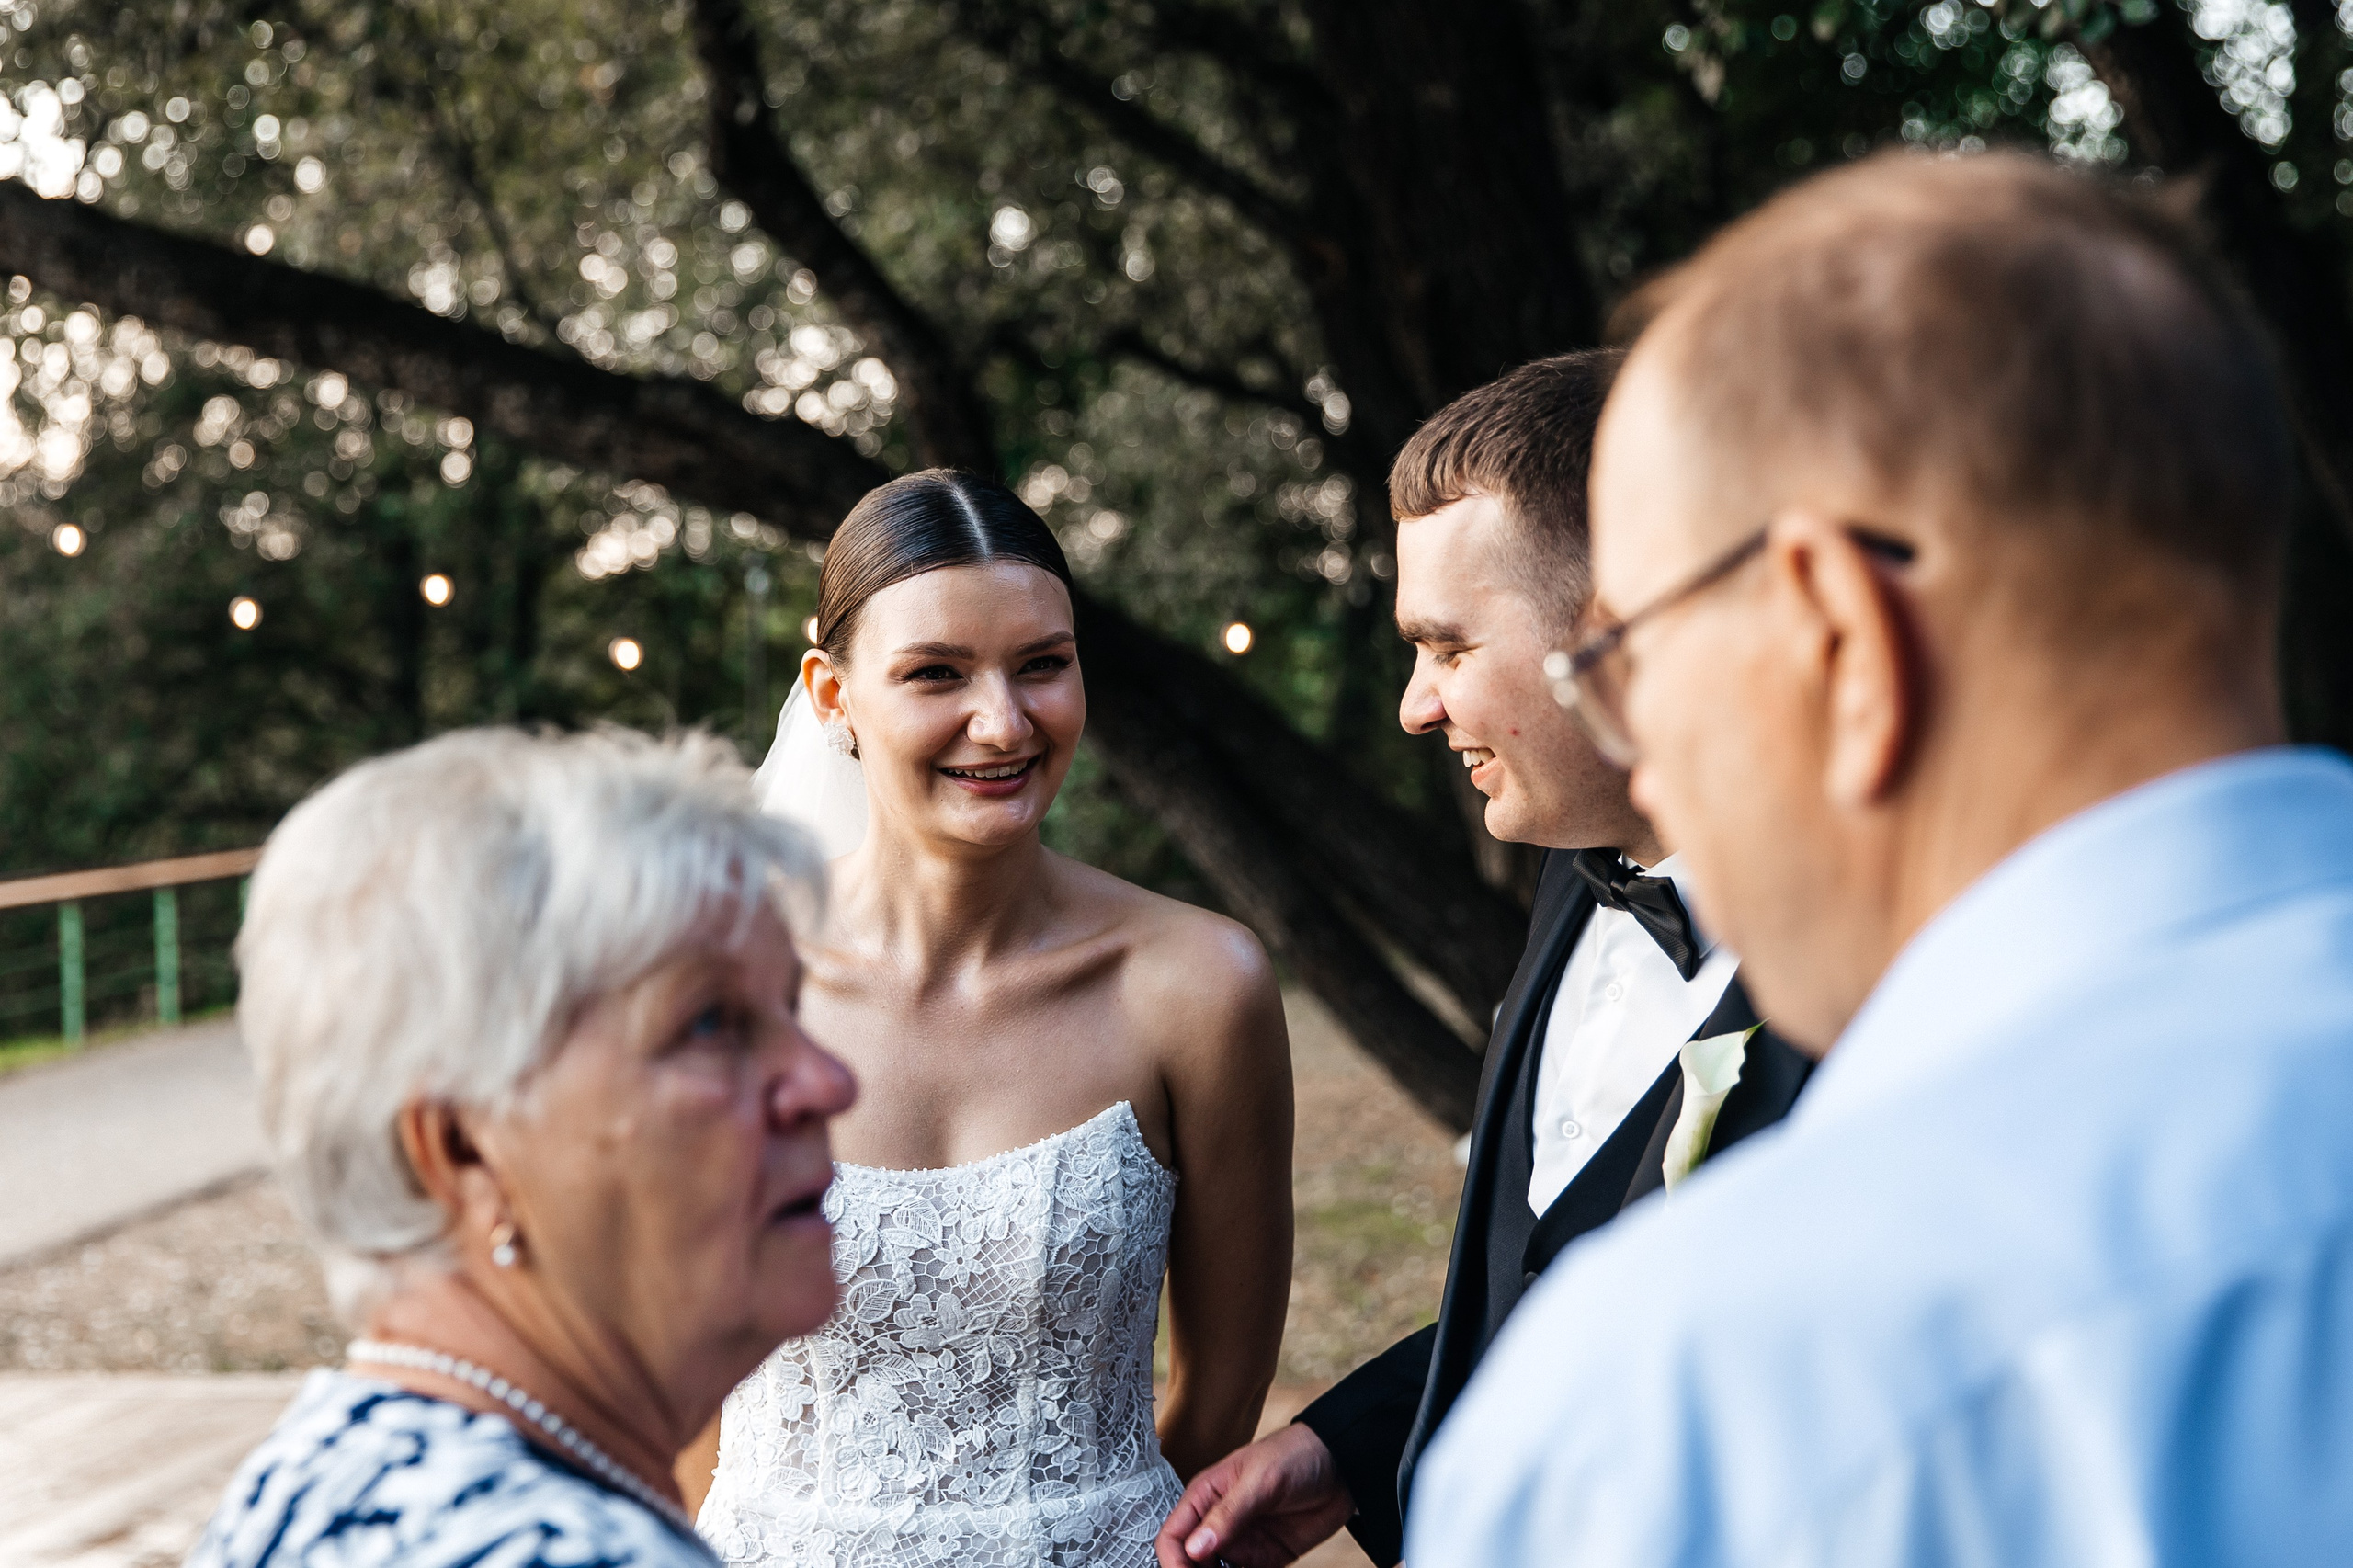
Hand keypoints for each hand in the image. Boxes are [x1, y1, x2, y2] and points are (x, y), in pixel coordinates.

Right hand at [1154, 1422, 1355, 1567]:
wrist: (1344, 1464)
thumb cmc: (1296, 1455)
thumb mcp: (1260, 1480)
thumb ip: (1228, 1514)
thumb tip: (1195, 1548)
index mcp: (1206, 1497)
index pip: (1173, 1537)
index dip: (1174, 1563)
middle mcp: (1219, 1524)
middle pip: (1192, 1564)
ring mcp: (1243, 1543)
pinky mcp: (1266, 1558)